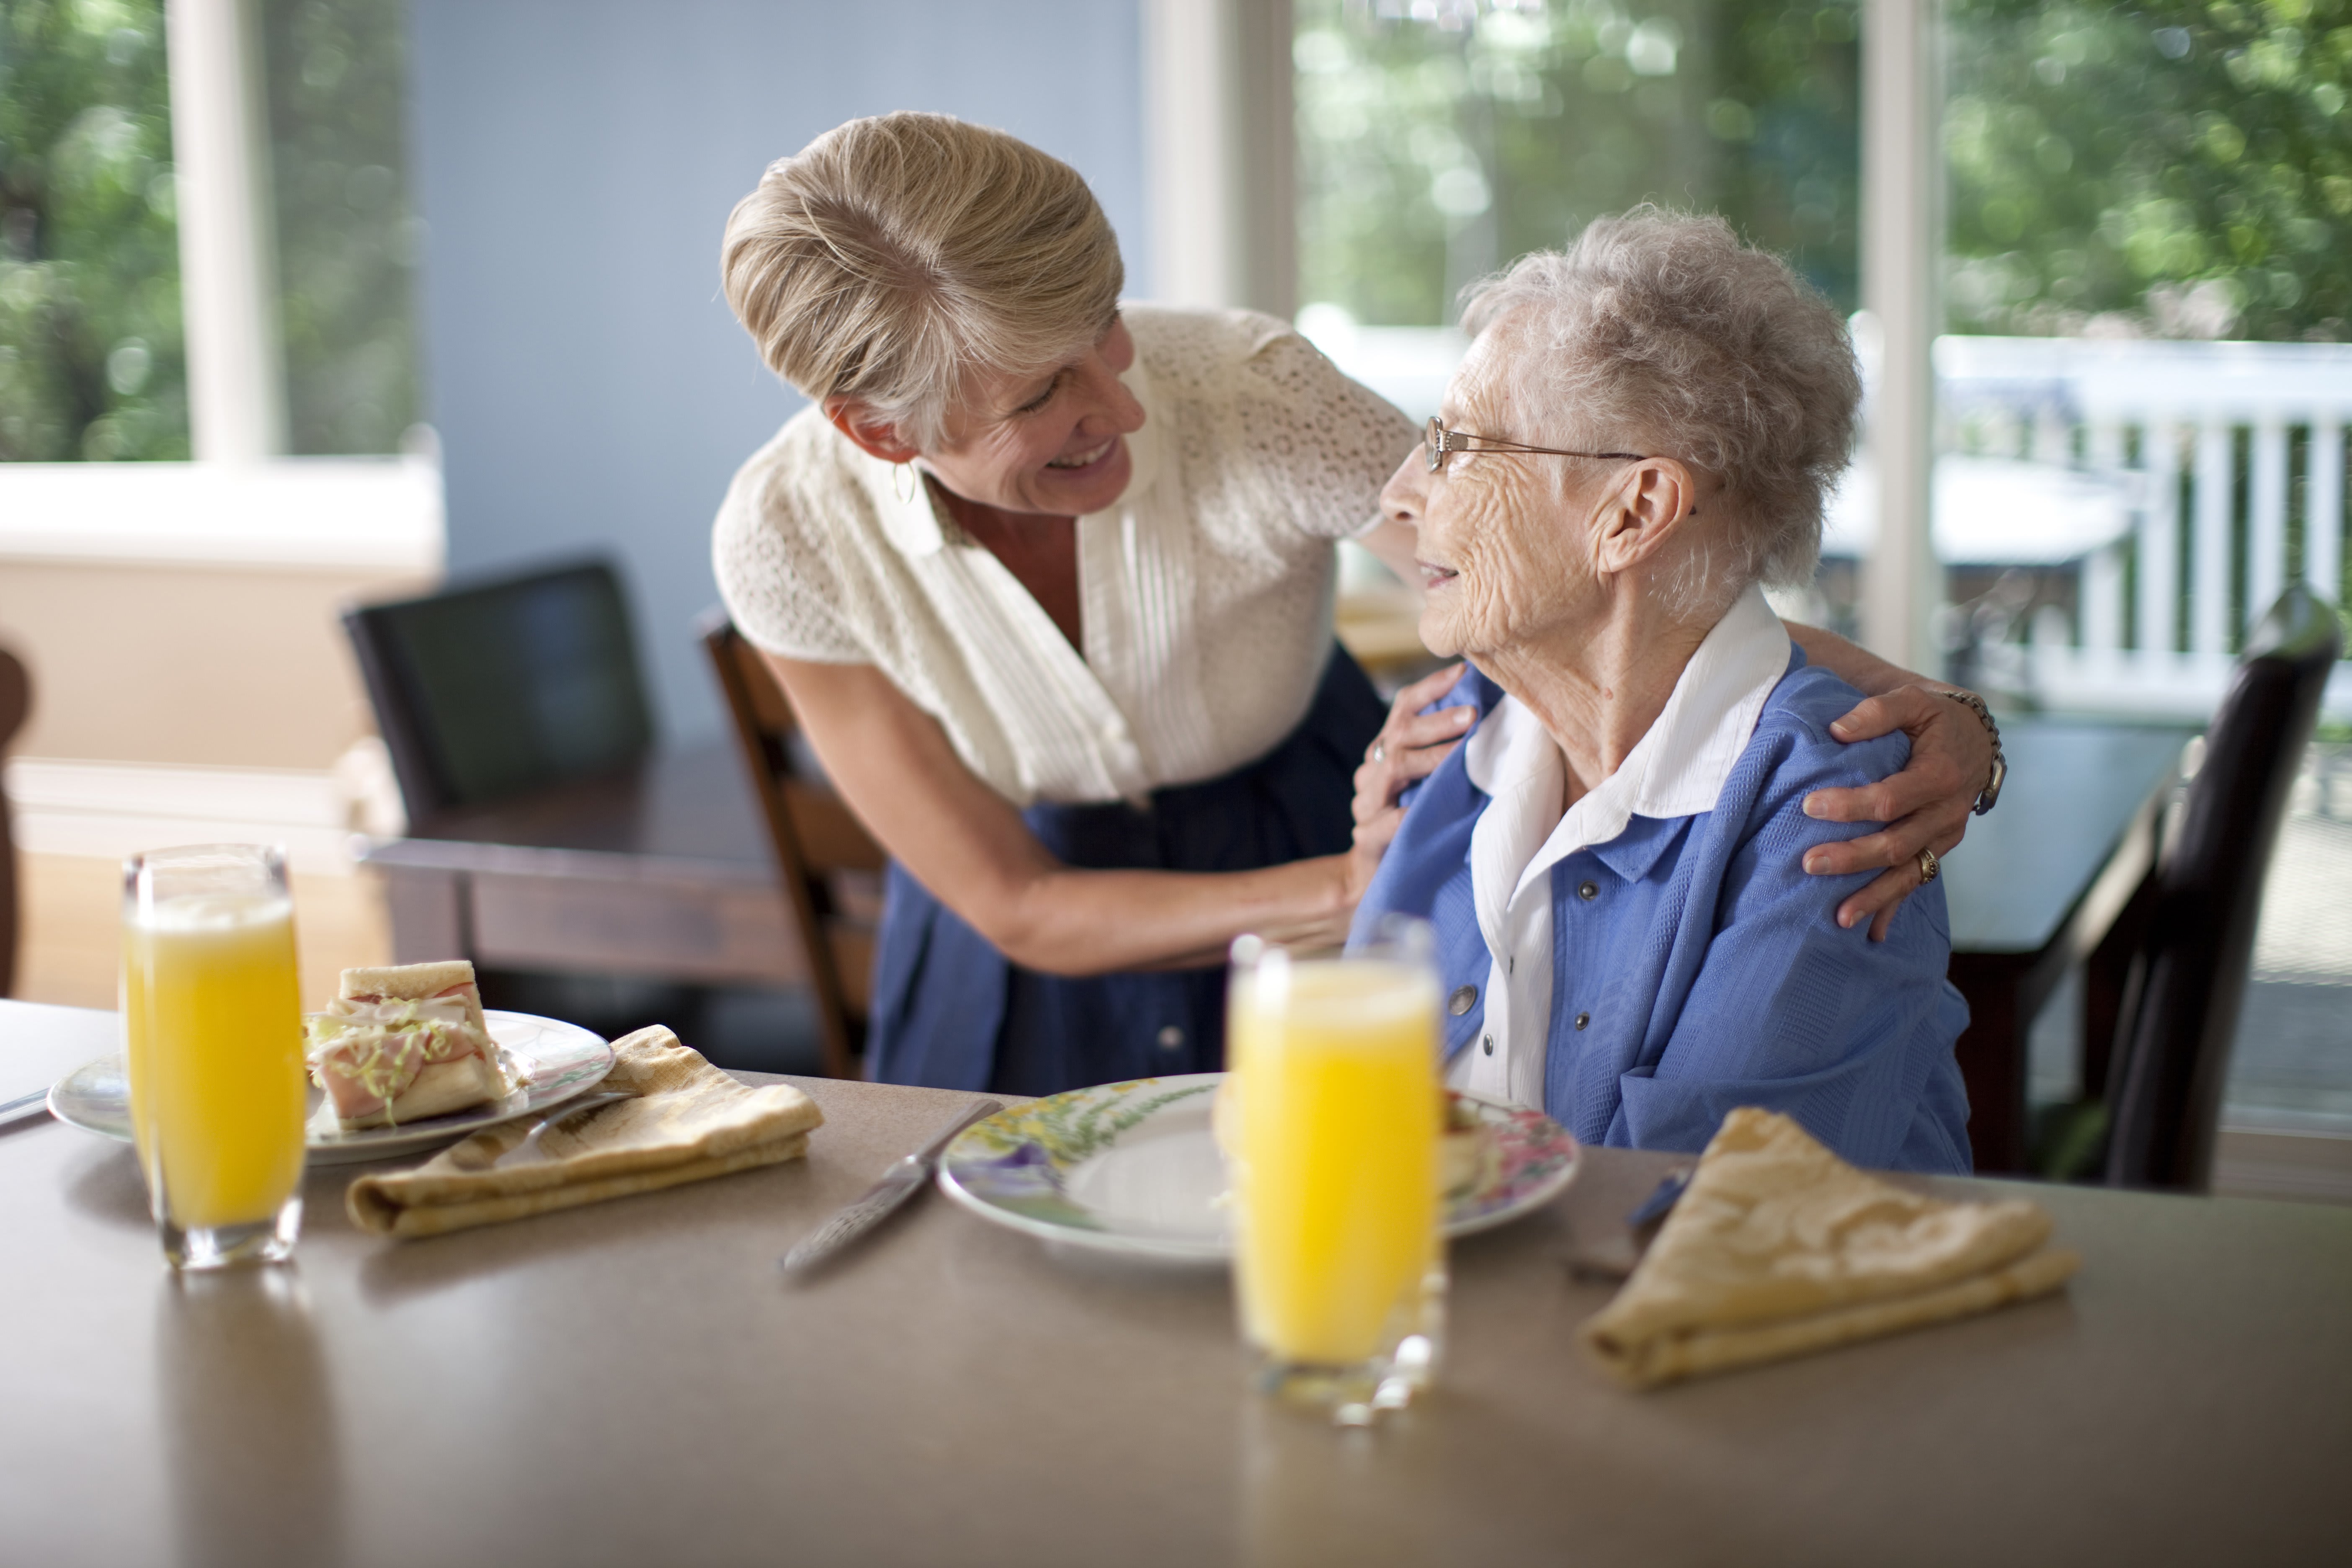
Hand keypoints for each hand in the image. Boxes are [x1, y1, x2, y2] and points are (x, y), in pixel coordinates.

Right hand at [1350, 663, 1471, 867]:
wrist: (1372, 876)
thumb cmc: (1413, 822)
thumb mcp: (1427, 784)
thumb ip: (1443, 756)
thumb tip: (1490, 722)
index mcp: (1384, 752)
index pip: (1402, 709)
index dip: (1430, 688)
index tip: (1462, 672)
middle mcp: (1371, 772)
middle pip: (1398, 735)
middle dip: (1436, 722)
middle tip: (1472, 715)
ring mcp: (1366, 804)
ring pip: (1391, 769)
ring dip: (1428, 759)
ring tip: (1460, 756)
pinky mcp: (1367, 838)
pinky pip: (1386, 822)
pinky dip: (1405, 814)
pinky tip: (1425, 810)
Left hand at [1801, 684, 1994, 941]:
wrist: (1976, 740)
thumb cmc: (1936, 719)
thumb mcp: (1913, 701)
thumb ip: (1877, 711)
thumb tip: (1837, 730)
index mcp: (1940, 775)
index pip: (1891, 799)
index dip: (1851, 805)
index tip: (1809, 806)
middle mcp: (1947, 812)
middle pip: (1897, 843)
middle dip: (1853, 858)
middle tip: (1809, 864)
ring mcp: (1945, 836)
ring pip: (1909, 873)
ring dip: (1873, 897)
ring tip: (1838, 919)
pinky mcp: (1939, 849)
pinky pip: (1917, 882)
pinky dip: (1894, 908)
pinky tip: (1870, 933)